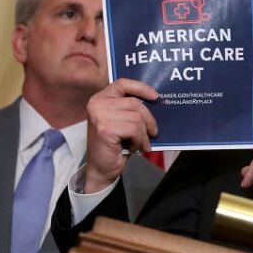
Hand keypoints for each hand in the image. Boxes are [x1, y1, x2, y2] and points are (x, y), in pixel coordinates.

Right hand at [84, 78, 157, 192]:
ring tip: (140, 144)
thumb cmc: (115, 145)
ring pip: (136, 118)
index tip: (156, 97)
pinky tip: (133, 148)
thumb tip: (155, 102)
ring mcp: (99, 115)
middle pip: (135, 103)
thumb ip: (131, 110)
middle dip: (149, 120)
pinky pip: (134, 130)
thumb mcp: (121, 122)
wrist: (101, 169)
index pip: (123, 83)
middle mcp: (97, 104)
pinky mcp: (105, 129)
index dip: (141, 88)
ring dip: (143, 134)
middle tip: (153, 133)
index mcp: (100, 99)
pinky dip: (139, 141)